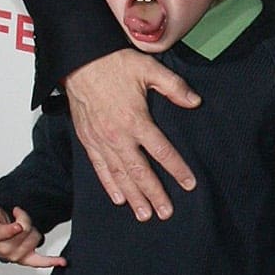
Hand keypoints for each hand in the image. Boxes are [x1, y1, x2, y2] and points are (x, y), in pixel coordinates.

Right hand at [0, 169, 64, 268]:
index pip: (2, 233)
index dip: (11, 230)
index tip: (19, 226)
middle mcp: (3, 249)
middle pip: (24, 231)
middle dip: (24, 218)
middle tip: (17, 213)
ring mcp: (15, 255)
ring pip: (35, 238)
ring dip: (32, 229)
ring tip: (21, 226)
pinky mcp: (25, 259)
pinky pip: (39, 262)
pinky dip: (50, 261)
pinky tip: (62, 261)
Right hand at [64, 49, 200, 221]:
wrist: (80, 60)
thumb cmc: (114, 63)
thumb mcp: (148, 69)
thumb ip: (174, 86)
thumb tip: (195, 101)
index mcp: (135, 120)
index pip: (161, 151)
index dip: (176, 169)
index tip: (189, 184)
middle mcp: (117, 135)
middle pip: (139, 171)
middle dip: (154, 194)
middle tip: (166, 212)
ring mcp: (100, 140)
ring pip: (119, 175)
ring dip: (133, 196)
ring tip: (144, 214)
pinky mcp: (88, 140)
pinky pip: (99, 168)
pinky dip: (109, 185)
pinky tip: (119, 199)